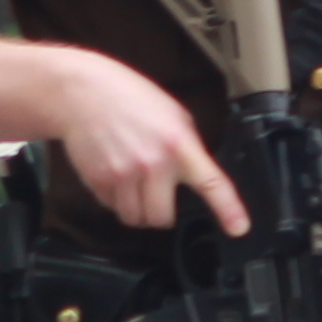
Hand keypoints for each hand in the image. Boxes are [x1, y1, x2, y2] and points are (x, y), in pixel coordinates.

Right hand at [52, 48, 246, 235]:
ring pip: (135, 218)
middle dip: (162, 213)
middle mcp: (153, 163)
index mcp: (179, 143)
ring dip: (137, 209)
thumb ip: (187, 147)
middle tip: (159, 197)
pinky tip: (115, 174)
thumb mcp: (173, 115)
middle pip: (161, 217)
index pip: (210, 182)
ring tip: (134, 184)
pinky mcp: (99, 181)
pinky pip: (112, 208)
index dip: (228, 209)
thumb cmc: (129, 98)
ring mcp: (123, 175)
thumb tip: (197, 174)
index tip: (239, 228)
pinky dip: (115, 199)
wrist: (82, 93)